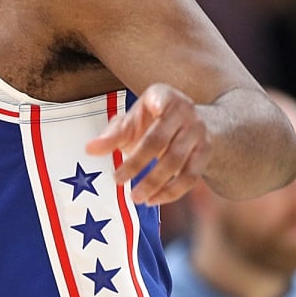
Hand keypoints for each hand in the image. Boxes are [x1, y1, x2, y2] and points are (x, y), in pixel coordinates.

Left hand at [84, 83, 210, 204]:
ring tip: (135, 197)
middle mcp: (185, 111)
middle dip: (138, 162)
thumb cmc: (154, 122)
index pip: (161, 96)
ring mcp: (198, 132)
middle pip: (159, 139)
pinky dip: (172, 192)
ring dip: (154, 182)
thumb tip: (89, 150)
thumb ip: (112, 134)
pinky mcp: (205, 153)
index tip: (153, 107)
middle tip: (118, 179)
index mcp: (163, 96)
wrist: (196, 124)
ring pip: (176, 161)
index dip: (158, 102)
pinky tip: (153, 200)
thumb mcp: (134, 121)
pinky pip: (190, 176)